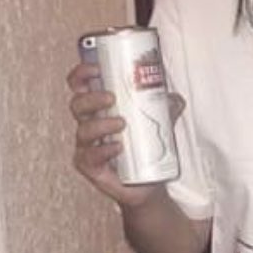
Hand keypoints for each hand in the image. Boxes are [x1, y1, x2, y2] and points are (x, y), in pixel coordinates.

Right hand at [67, 61, 181, 209]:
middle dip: (92, 98)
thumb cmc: (146, 147)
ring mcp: (87, 146)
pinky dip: (103, 150)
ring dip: (100, 124)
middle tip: (112, 98)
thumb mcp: (160, 122)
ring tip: (121, 124)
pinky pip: (90, 157)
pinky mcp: (90, 167)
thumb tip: (175, 97)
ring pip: (83, 131)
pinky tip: (118, 147)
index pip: (80, 86)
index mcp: (99, 108)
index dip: (81, 74)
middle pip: (77, 105)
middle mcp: (89, 125)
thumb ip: (167, 107)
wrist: (148, 183)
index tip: (95, 69)